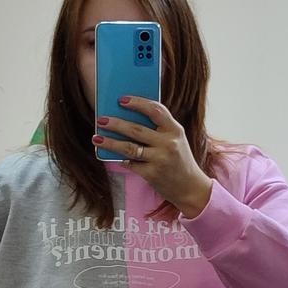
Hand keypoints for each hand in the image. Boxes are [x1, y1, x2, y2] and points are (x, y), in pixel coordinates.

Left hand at [92, 95, 212, 217]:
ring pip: (129, 148)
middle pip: (137, 130)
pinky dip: (120, 158)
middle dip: (116, 124)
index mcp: (175, 130)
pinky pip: (131, 163)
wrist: (190, 187)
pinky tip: (112, 155)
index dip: (138, 103)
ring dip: (110, 142)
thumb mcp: (175, 140)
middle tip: (101, 119)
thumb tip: (128, 116)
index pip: (155, 110)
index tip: (121, 100)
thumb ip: (159, 128)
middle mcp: (169, 143)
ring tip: (96, 137)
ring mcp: (160, 160)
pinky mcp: (152, 174)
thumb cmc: (179, 159)